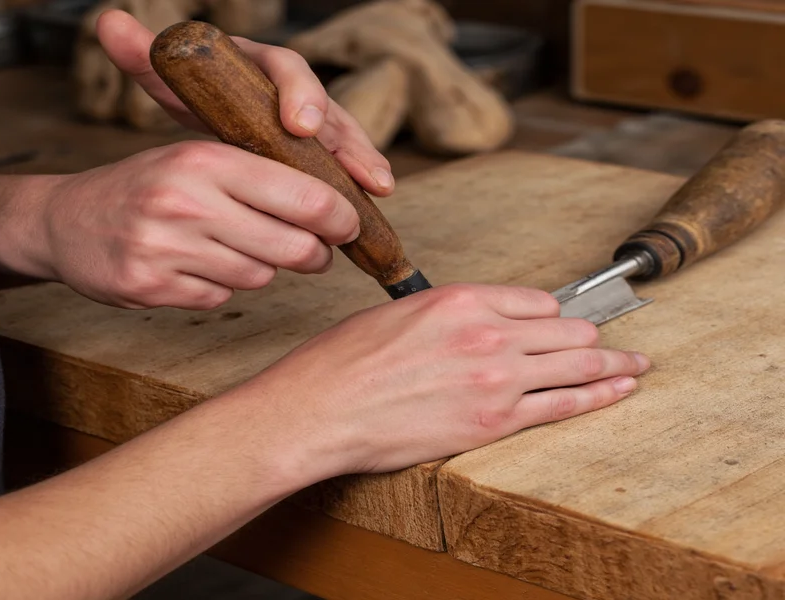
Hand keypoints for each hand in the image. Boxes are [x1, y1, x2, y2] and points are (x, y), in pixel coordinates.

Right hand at [0, 12, 396, 309]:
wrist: (64, 222)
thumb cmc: (145, 186)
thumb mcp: (196, 160)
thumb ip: (258, 178)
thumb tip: (330, 208)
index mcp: (206, 160)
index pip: (303, 195)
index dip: (340, 217)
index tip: (350, 225)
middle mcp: (187, 202)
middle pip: (293, 246)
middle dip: (315, 254)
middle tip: (317, 252)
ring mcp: (167, 249)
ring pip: (260, 276)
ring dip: (263, 268)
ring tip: (239, 248)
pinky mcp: (153, 288)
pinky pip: (222, 297)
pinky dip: (223, 286)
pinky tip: (200, 267)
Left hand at [95, 10, 394, 193]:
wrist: (218, 107)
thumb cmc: (198, 93)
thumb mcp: (170, 77)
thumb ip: (146, 56)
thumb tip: (110, 23)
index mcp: (261, 67)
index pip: (287, 69)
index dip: (300, 94)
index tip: (301, 125)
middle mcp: (295, 90)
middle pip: (329, 109)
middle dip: (346, 141)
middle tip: (359, 169)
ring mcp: (314, 119)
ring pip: (346, 137)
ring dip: (363, 161)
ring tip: (379, 187)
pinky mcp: (321, 148)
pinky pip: (347, 159)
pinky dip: (361, 177)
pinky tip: (376, 197)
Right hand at [236, 284, 650, 478]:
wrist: (320, 410)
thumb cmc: (343, 362)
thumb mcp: (395, 314)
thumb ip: (444, 316)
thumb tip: (468, 325)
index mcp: (460, 299)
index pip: (534, 300)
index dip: (552, 314)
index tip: (562, 321)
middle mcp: (487, 331)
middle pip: (565, 329)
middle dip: (591, 336)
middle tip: (611, 341)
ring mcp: (497, 377)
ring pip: (577, 363)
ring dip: (613, 363)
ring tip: (634, 364)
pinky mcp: (495, 421)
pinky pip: (564, 404)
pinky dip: (600, 396)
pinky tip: (619, 390)